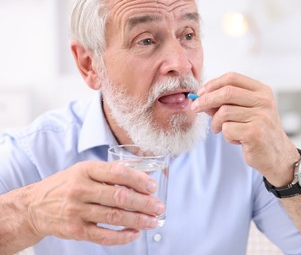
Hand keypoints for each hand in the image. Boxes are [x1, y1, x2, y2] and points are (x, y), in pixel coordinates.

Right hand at [25, 161, 163, 244]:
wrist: (34, 206)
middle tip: (159, 207)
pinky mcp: (75, 230)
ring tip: (153, 221)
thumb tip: (141, 172)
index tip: (153, 187)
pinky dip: (122, 237)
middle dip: (144, 203)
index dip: (138, 180)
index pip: (118, 172)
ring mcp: (77, 211)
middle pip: (119, 196)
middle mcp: (81, 189)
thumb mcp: (84, 170)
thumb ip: (110, 171)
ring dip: (138, 220)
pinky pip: (103, 236)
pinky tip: (134, 234)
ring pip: (114, 217)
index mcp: (86, 170)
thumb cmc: (66, 185)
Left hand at [191, 72, 299, 185]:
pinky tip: (236, 139)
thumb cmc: (258, 131)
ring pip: (224, 112)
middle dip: (206, 100)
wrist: (277, 155)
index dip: (213, 84)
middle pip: (226, 92)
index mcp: (262, 91)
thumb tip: (201, 97)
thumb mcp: (246, 111)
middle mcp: (264, 101)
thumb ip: (227, 102)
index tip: (201, 93)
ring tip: (221, 130)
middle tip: (195, 108)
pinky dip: (226, 135)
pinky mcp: (255, 132)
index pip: (232, 78)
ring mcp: (261, 116)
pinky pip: (227, 129)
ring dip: (216, 123)